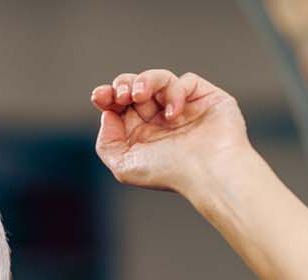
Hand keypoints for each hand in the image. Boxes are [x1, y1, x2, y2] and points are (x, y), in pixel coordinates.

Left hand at [90, 69, 250, 195]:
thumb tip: (107, 115)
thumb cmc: (169, 173)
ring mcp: (183, 106)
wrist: (207, 172)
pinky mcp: (205, 97)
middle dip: (124, 84)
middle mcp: (161, 119)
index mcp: (142, 133)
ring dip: (145, 80)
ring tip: (140, 94)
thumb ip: (107, 143)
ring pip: (159, 78)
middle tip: (123, 94)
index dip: (108, 96)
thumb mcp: (124, 166)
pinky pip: (186, 81)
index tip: (99, 96)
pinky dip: (175, 92)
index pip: (120, 106)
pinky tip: (172, 114)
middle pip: (136, 87)